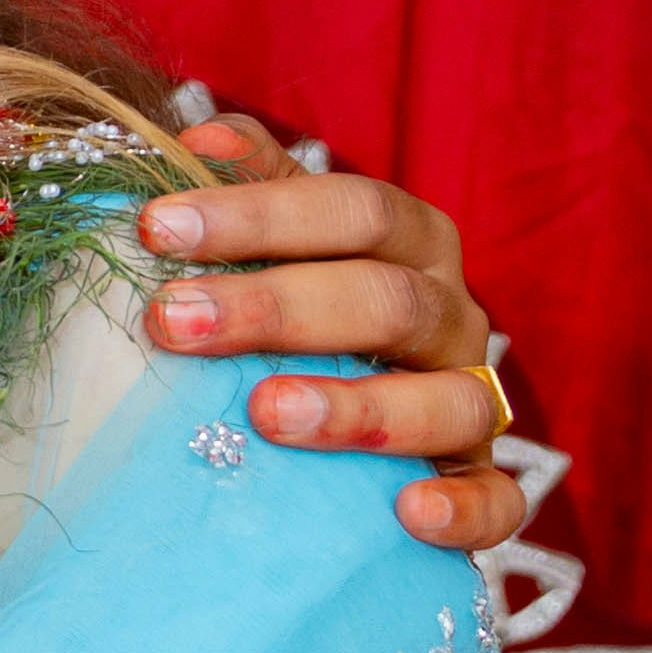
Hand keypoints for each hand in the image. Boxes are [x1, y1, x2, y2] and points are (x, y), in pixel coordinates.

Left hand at [139, 115, 518, 554]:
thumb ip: (244, 192)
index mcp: (404, 245)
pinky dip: (462, 509)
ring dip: (361, 408)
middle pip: (385, 298)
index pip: (350, 210)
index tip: (155, 226)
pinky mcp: (480, 487)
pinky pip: (496, 502)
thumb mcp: (268, 253)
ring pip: (447, 398)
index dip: (257, 214)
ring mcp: (471, 403)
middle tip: (173, 320)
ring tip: (267, 412)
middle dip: (276, 307)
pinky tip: (406, 513)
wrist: (339, 455)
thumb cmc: (288, 330)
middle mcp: (448, 316)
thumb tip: (196, 138)